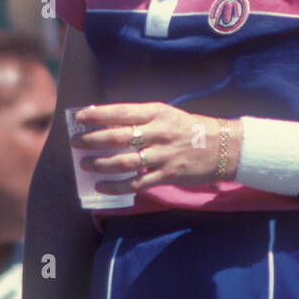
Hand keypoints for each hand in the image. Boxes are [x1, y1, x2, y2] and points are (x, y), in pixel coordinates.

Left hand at [71, 102, 241, 192]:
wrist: (223, 147)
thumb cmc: (190, 128)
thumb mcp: (167, 114)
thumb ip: (141, 118)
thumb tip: (108, 122)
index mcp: (156, 113)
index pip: (121, 112)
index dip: (97, 115)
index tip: (79, 118)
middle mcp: (158, 133)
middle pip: (118, 137)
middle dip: (92, 140)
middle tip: (76, 143)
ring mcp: (163, 155)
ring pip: (124, 161)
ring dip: (100, 163)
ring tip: (85, 164)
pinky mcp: (167, 175)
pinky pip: (136, 182)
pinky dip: (116, 186)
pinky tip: (101, 187)